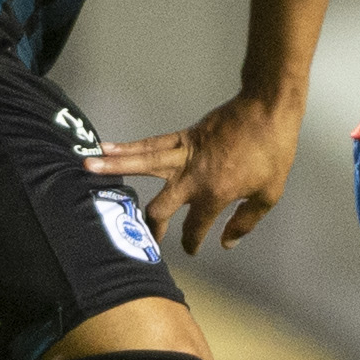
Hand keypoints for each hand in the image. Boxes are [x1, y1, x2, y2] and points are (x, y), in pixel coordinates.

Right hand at [85, 95, 302, 252]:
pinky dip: (128, 146)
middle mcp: (193, 177)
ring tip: (87, 170)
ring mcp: (185, 154)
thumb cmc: (272, 152)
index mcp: (215, 195)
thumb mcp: (269, 194)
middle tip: (141, 238)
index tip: (189, 249)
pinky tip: (106, 148)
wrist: (268, 110)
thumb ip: (245, 221)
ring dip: (114, 168)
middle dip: (150, 226)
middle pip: (161, 208)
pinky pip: (151, 144)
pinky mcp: (183, 136)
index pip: (195, 227)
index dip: (191, 242)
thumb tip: (227, 243)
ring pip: (143, 165)